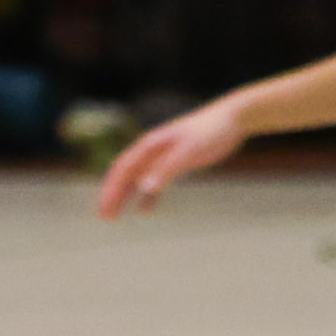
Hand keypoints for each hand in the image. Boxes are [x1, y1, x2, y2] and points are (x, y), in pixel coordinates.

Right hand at [94, 98, 245, 217]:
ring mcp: (164, 155)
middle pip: (125, 174)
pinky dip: (148, 196)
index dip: (111, 190)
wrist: (233, 118)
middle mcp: (153, 149)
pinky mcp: (178, 161)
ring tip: (114, 216)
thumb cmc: (210, 132)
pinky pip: (156, 180)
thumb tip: (143, 188)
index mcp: (150, 145)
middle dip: (112, 195)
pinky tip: (145, 211)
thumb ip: (167, 169)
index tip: (103, 210)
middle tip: (103, 218)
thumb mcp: (189, 152)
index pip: (122, 169)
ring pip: (137, 179)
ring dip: (125, 196)